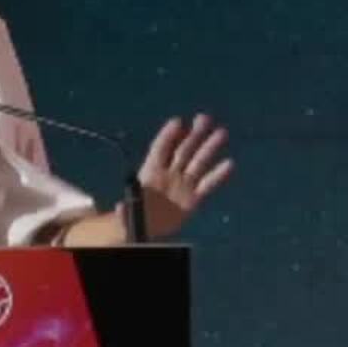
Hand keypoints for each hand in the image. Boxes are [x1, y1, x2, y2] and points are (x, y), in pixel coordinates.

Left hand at [136, 114, 232, 238]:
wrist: (147, 228)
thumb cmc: (134, 216)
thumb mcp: (124, 216)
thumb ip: (124, 212)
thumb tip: (119, 208)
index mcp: (150, 172)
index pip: (160, 150)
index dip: (168, 135)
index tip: (178, 122)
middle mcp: (169, 174)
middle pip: (182, 150)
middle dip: (193, 134)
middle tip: (204, 118)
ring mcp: (183, 184)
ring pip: (198, 163)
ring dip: (209, 147)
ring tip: (221, 132)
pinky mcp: (194, 198)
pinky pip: (207, 185)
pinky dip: (218, 175)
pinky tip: (229, 164)